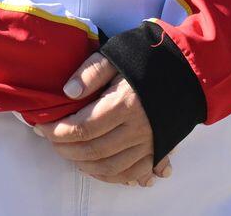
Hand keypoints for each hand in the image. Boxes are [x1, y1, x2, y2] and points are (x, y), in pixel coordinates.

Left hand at [29, 52, 173, 185]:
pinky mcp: (158, 151)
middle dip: (65, 148)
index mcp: (124, 104)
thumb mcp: (116, 54)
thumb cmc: (149, 59)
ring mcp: (149, 144)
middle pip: (93, 150)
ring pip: (109, 167)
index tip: (41, 126)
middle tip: (50, 138)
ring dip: (83, 164)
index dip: (57, 131)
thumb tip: (67, 92)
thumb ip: (90, 72)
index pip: (82, 128)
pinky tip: (93, 167)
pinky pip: (131, 173)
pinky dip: (109, 175)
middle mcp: (138, 129)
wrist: (189, 70)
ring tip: (67, 152)